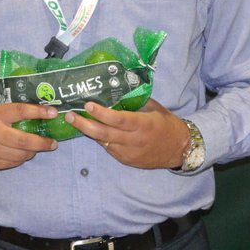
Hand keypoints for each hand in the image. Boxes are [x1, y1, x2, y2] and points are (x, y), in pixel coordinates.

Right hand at [0, 104, 58, 170]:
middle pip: (23, 140)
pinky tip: (22, 154)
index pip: (20, 111)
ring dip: (32, 152)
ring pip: (19, 155)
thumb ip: (10, 113)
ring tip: (37, 148)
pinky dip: (20, 159)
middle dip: (42, 143)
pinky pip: (11, 163)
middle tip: (53, 143)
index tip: (54, 113)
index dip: (38, 112)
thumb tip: (38, 114)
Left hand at [66, 99, 190, 168]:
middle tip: (69, 115)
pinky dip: (101, 139)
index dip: (101, 113)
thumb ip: (135, 101)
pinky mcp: (127, 160)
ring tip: (74, 121)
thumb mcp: (154, 108)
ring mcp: (129, 153)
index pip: (118, 120)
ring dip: (88, 132)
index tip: (88, 105)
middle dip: (84, 125)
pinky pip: (110, 149)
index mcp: (143, 124)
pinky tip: (91, 130)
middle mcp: (134, 140)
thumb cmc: (166, 124)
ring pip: (104, 142)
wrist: (179, 149)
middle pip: (104, 134)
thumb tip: (116, 89)